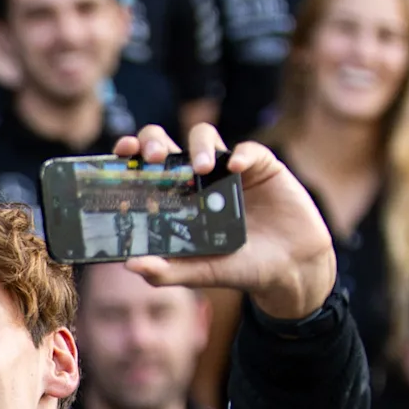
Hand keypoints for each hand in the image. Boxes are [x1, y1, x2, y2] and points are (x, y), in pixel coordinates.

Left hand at [109, 123, 339, 319]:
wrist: (287, 269)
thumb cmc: (239, 268)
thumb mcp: (200, 272)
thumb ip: (166, 270)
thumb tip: (129, 263)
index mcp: (175, 197)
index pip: (146, 167)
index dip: (132, 152)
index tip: (122, 150)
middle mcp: (197, 178)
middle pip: (167, 143)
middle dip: (155, 141)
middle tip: (154, 157)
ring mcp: (228, 168)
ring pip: (204, 136)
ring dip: (197, 146)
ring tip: (201, 168)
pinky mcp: (262, 165)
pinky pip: (248, 150)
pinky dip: (241, 154)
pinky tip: (236, 169)